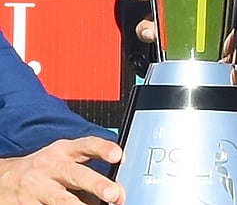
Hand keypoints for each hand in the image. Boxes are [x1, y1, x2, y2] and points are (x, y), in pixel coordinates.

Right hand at [0, 137, 123, 204]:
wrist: (5, 179)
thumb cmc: (44, 169)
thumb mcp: (64, 160)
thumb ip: (89, 169)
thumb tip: (118, 189)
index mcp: (64, 151)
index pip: (86, 145)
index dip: (103, 148)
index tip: (119, 155)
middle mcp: (51, 167)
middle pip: (77, 174)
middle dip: (97, 184)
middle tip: (114, 194)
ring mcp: (37, 187)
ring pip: (62, 199)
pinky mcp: (27, 204)